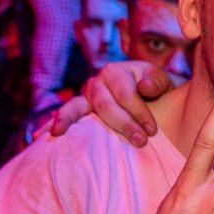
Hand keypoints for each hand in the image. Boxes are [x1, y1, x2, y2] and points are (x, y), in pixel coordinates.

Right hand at [49, 60, 172, 145]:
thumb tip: (145, 87)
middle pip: (106, 105)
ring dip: (93, 129)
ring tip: (99, 143)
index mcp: (116, 71)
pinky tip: (52, 133)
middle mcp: (97, 81)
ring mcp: (85, 95)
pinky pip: (68, 114)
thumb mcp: (161, 81)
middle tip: (141, 141)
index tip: (152, 130)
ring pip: (82, 110)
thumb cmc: (154, 89)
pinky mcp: (80, 110)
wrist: (147, 96)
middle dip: (124, 124)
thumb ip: (157, 82)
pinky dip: (60, 121)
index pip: (125, 93)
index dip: (139, 112)